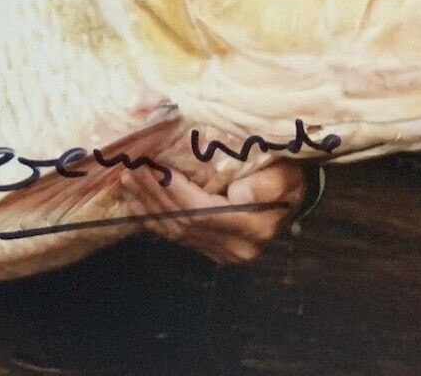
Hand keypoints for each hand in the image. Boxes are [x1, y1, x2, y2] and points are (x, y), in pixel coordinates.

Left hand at [122, 161, 306, 263]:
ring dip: (149, 206)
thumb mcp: (286, 175)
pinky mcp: (213, 252)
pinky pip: (178, 238)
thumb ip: (268, 184)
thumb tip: (240, 191)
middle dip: (156, 194)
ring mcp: (223, 253)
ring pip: (177, 231)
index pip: (203, 210)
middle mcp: (236, 246)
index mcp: (253, 226)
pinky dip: (155, 222)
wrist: (291, 199)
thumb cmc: (286, 179)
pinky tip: (137, 206)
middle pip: (185, 221)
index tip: (154, 168)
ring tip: (129, 183)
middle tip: (133, 170)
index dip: (175, 191)